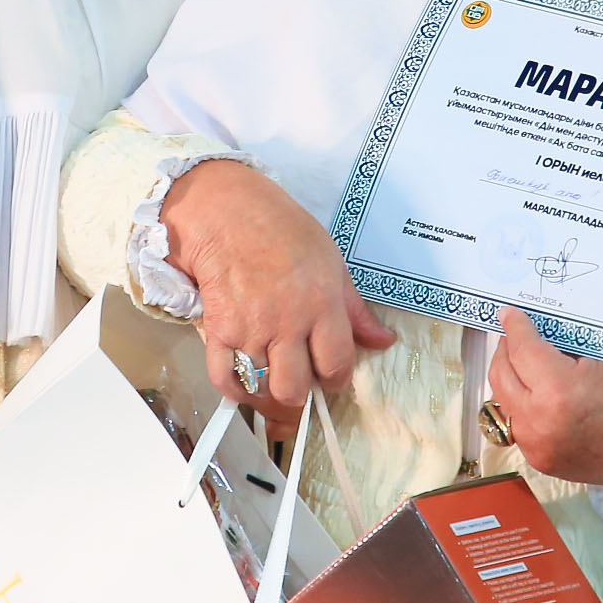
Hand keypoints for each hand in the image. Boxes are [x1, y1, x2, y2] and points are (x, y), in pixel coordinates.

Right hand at [161, 159, 397, 421]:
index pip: (337, 365)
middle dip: (301, 391)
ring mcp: (251, 330)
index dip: (336, 379)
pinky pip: (226, 379)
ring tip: (272, 376)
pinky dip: (235, 390)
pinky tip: (244, 380)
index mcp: (323, 305)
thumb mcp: (331, 261)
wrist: (225, 212)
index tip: (330, 376)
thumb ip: (355, 309)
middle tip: (299, 377)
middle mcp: (288, 323)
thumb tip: (383, 341)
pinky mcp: (219, 331)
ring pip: (263, 389)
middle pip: (297, 388)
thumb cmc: (280, 229)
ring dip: (268, 391)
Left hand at [486, 308, 602, 498]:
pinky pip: (516, 423)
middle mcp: (538, 419)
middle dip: (505, 349)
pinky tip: (534, 394)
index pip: (522, 348)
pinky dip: (520, 404)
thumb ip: (564, 343)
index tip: (510, 315)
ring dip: (509, 377)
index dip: (514, 326)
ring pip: (502, 400)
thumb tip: (537, 326)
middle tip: (515, 336)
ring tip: (523, 363)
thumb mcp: (601, 360)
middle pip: (501, 372)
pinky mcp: (536, 459)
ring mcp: (534, 443)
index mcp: (557, 390)